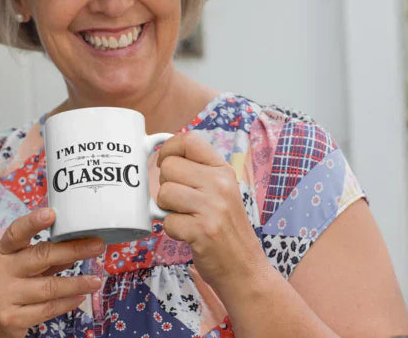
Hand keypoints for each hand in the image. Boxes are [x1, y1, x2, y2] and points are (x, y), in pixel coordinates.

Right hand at [0, 208, 105, 337]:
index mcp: (2, 252)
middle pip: (40, 257)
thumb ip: (44, 255)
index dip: (32, 222)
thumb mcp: (19, 265)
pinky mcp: (12, 319)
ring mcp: (4, 296)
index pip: (15, 233)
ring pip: (49, 287)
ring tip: (96, 280)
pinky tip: (80, 297)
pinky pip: (47, 309)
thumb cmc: (9, 285)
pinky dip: (67, 303)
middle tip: (97, 245)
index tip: (52, 213)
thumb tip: (78, 242)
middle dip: (73, 249)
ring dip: (77, 283)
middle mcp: (0, 271)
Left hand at [156, 132, 265, 292]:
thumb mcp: (222, 191)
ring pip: (164, 193)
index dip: (169, 148)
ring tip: (186, 217)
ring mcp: (212, 207)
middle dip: (166, 185)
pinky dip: (172, 230)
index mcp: (223, 171)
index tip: (164, 161)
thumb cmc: (226, 228)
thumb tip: (162, 156)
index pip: (190, 140)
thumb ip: (198, 173)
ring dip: (167, 209)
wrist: (245, 269)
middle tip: (180, 202)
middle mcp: (220, 184)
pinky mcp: (202, 231)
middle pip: (170, 167)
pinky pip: (167, 221)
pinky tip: (188, 234)